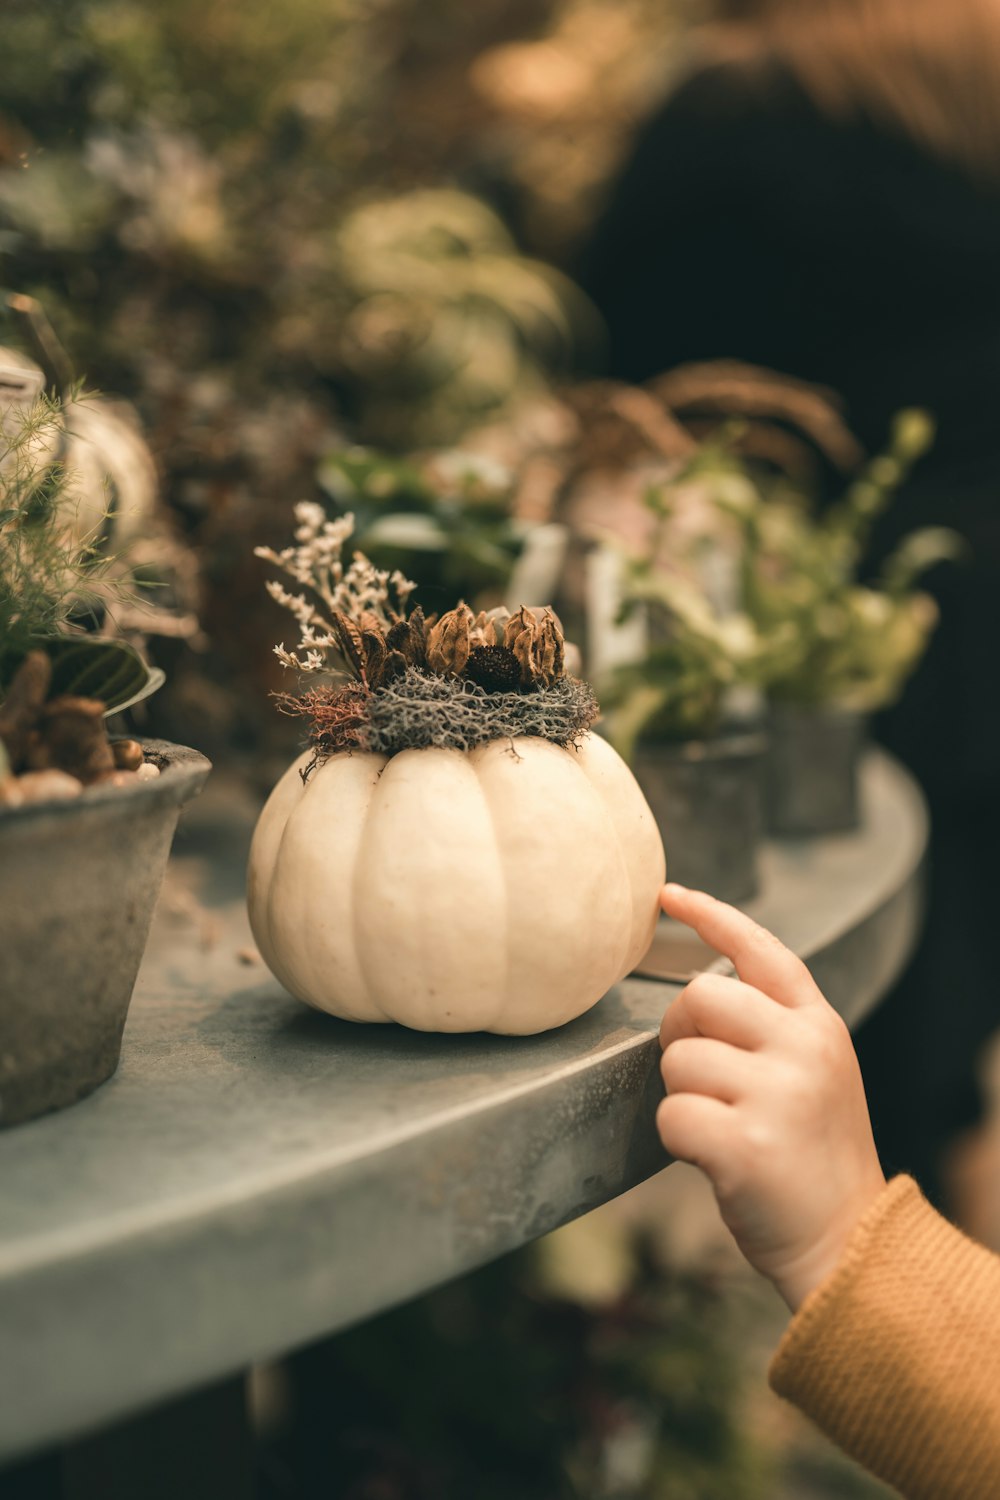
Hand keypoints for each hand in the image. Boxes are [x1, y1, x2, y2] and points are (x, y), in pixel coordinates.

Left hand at [656, 884, 886, 1310]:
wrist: (850, 1245)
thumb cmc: (813, 1159)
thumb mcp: (815, 1074)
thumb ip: (772, 1030)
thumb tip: (696, 996)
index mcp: (819, 1025)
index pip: (760, 948)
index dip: (709, 914)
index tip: (668, 895)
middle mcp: (803, 1047)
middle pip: (699, 996)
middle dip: (679, 1033)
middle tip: (702, 1079)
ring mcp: (778, 1093)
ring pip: (678, 1059)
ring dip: (683, 1096)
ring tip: (724, 1130)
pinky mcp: (746, 1143)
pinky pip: (669, 1114)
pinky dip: (677, 1141)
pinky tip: (714, 1161)